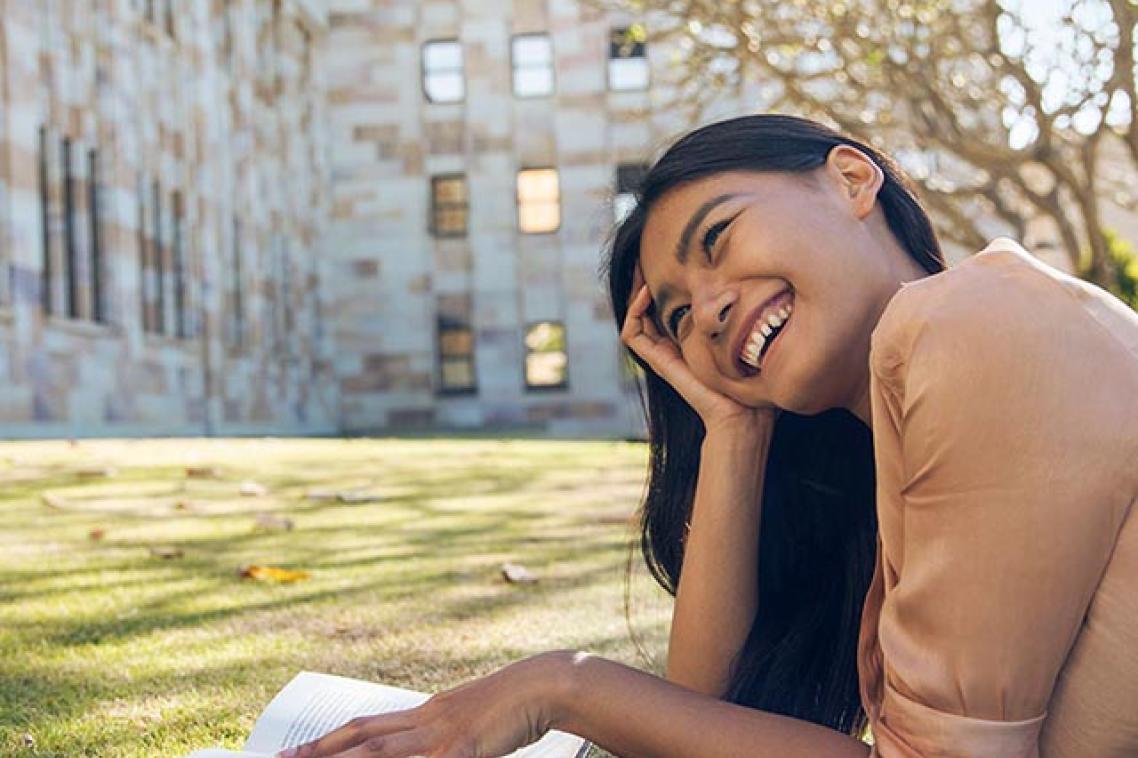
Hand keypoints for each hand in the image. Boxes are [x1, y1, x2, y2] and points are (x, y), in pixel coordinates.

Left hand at [276, 653, 569, 757]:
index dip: (326, 741)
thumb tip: (421, 745)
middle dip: (317, 753)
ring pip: (380, 753)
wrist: (546, 684)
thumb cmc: (514, 705)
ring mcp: (442, 736)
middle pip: (360, 738)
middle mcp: (425, 721)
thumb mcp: (470, 720)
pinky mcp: (464, 749)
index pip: (363, 727)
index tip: (294, 751)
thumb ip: (442, 736)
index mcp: (425, 714)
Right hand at [620, 267, 779, 435]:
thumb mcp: (754, 341)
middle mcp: (674, 347)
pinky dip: (633, 311)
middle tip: (649, 256)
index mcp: (692, 343)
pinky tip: (647, 293)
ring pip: (635, 318)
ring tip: (642, 269)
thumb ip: (757, 320)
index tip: (680, 261)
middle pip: (648, 310)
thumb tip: (780, 289)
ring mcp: (663, 355)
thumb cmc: (756, 384)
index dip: (669, 285)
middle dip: (647, 283)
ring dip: (635, 293)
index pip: (671, 310)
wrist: (743, 416)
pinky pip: (632, 334)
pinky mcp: (658, 362)